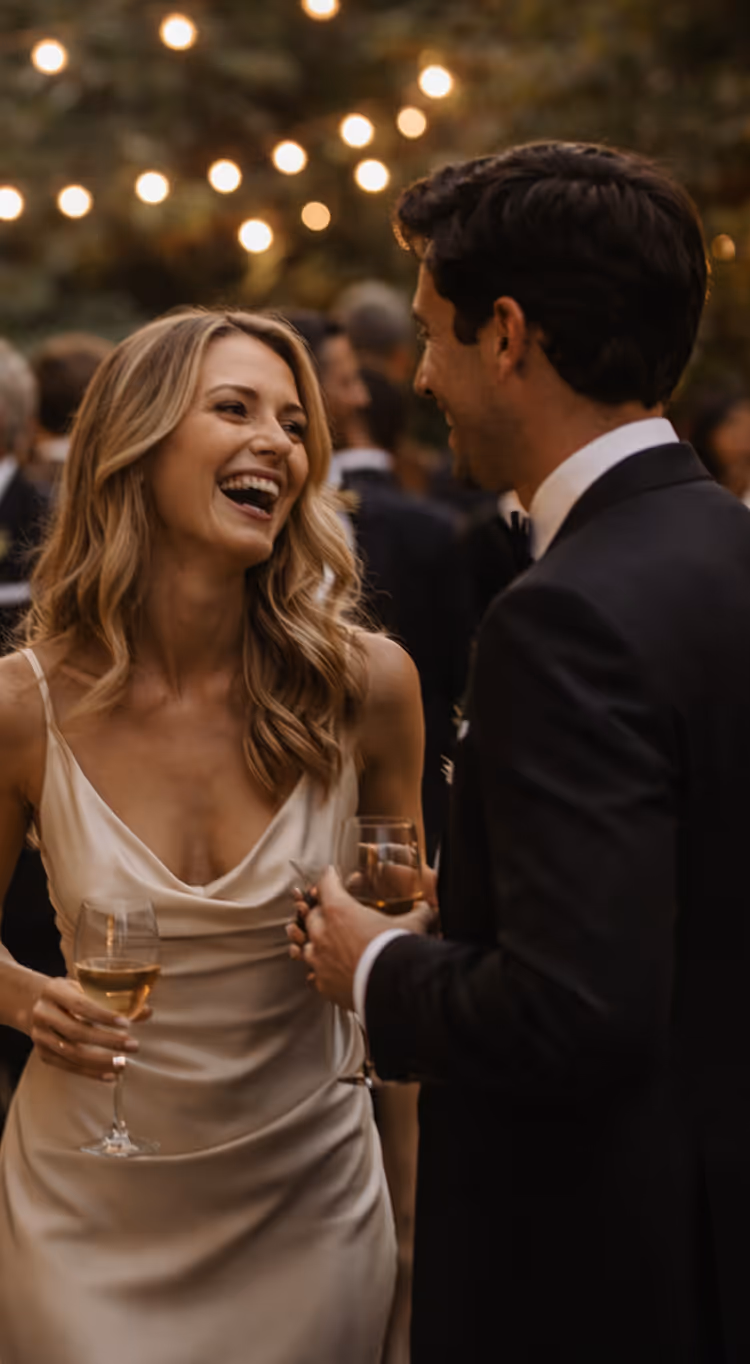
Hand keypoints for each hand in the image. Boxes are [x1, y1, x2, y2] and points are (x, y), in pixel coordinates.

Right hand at [28, 976, 143, 1081]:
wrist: (34, 1005)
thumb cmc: (68, 994)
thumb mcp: (85, 988)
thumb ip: (114, 999)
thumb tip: (147, 1011)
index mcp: (54, 991)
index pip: (80, 1005)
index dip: (104, 1015)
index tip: (126, 1024)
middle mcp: (43, 1014)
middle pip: (76, 1032)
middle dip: (107, 1041)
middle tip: (132, 1045)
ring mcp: (40, 1036)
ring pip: (71, 1053)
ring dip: (100, 1061)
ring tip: (124, 1064)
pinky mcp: (43, 1054)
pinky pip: (68, 1067)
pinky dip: (91, 1073)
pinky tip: (110, 1075)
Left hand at [287, 866, 435, 1010]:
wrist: (391, 989)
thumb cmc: (396, 953)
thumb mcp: (412, 925)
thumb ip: (420, 914)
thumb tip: (430, 910)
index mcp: (339, 911)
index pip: (326, 884)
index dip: (328, 877)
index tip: (329, 875)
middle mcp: (323, 933)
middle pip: (312, 915)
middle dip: (320, 912)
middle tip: (329, 912)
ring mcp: (319, 960)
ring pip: (305, 946)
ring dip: (314, 943)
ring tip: (322, 944)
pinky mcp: (323, 983)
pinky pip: (314, 974)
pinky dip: (320, 971)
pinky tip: (327, 973)